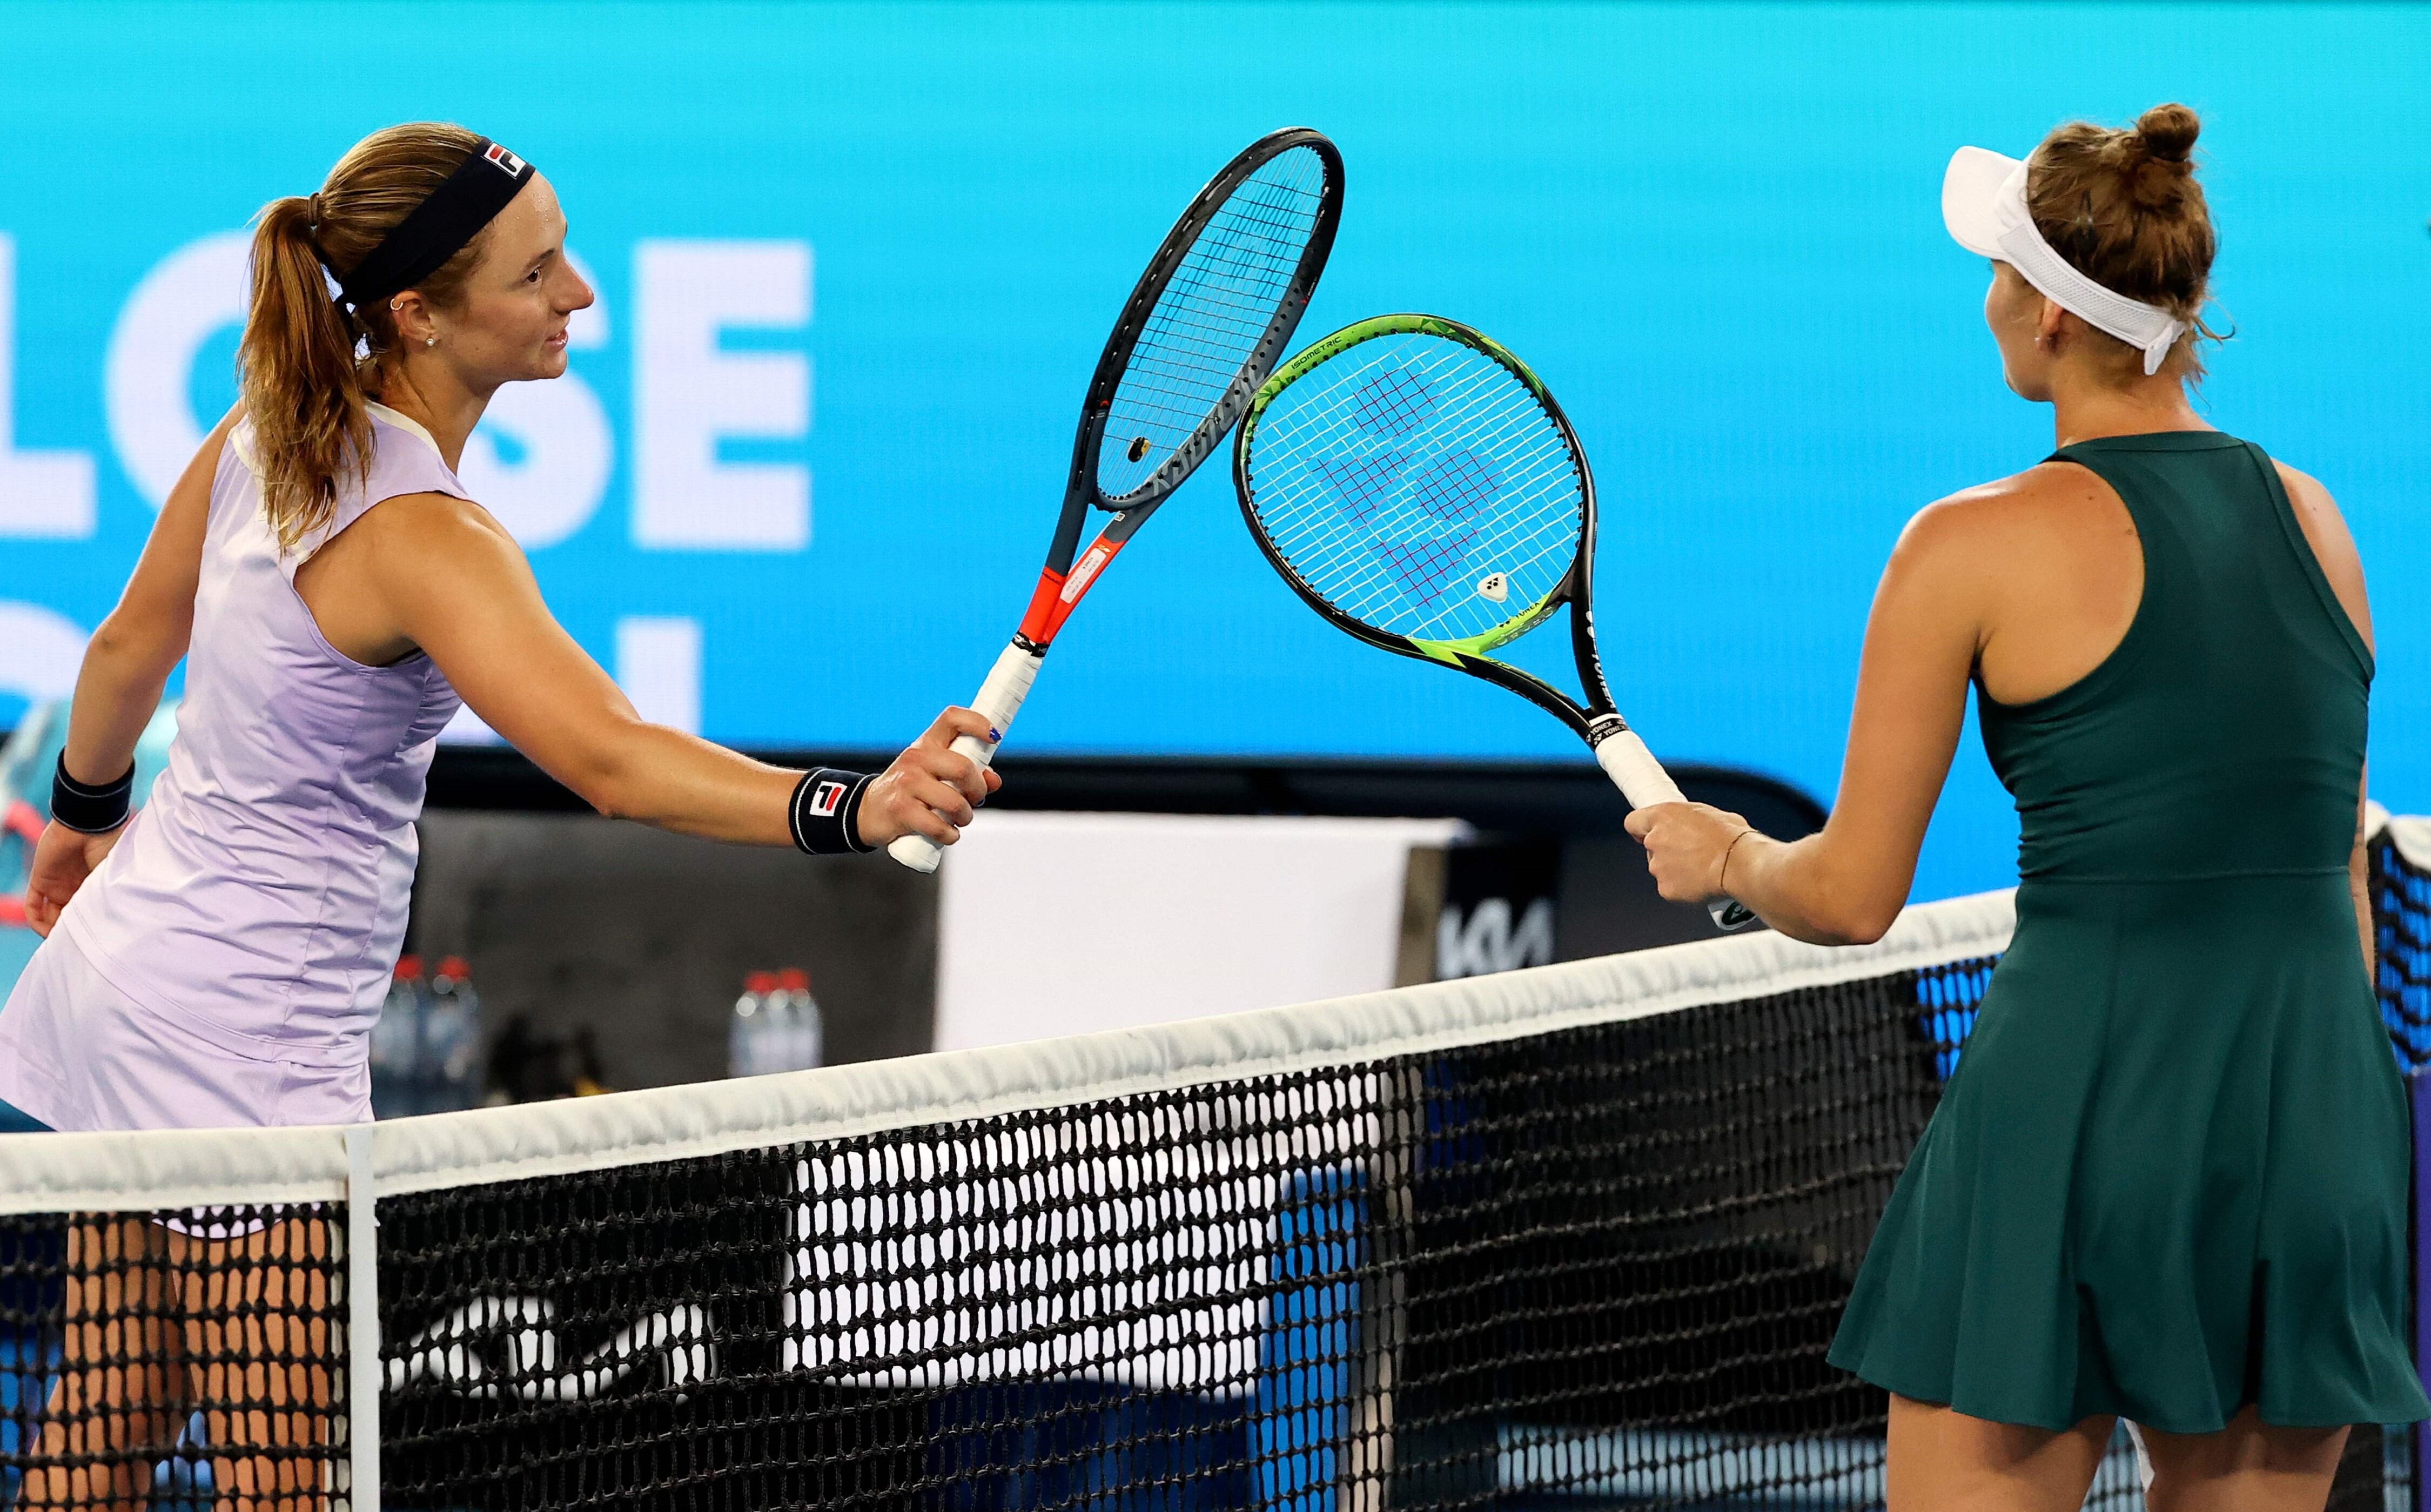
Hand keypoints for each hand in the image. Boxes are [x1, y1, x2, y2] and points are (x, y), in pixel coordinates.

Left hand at [23, 819, 126, 937]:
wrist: (89, 823)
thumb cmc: (110, 846)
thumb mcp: (115, 877)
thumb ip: (110, 898)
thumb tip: (117, 925)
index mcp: (95, 886)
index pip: (89, 913)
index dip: (90, 928)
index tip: (96, 942)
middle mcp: (76, 888)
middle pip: (68, 918)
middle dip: (71, 932)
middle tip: (77, 946)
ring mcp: (57, 885)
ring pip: (49, 916)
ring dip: (52, 930)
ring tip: (61, 940)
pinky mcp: (41, 880)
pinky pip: (32, 905)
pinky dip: (35, 919)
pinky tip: (44, 929)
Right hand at [852, 707, 1003, 849]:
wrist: (869, 811)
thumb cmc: (911, 791)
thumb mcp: (936, 775)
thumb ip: (968, 775)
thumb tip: (994, 781)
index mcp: (927, 743)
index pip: (952, 718)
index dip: (978, 723)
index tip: (994, 737)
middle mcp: (916, 758)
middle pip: (963, 767)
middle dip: (978, 789)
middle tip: (976, 800)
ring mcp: (906, 783)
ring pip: (954, 802)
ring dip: (966, 816)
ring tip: (960, 819)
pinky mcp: (901, 810)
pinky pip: (939, 826)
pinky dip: (950, 835)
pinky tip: (948, 834)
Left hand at [1623, 802, 1753, 905]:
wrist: (1739, 865)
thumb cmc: (1731, 837)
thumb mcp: (1709, 814)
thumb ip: (1688, 821)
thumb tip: (1692, 825)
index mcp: (1662, 815)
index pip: (1633, 822)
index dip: (1641, 829)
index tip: (1646, 833)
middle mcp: (1654, 840)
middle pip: (1650, 847)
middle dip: (1666, 851)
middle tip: (1691, 853)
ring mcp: (1658, 867)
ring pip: (1660, 868)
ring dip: (1674, 869)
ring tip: (1701, 868)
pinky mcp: (1665, 889)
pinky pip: (1670, 888)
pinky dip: (1682, 887)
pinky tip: (1700, 882)